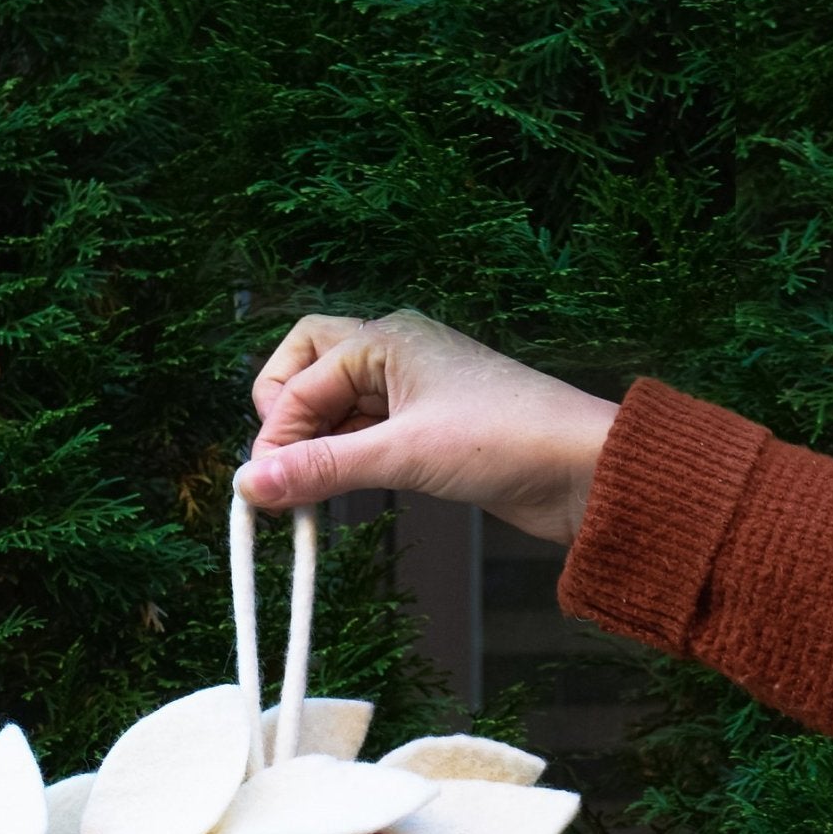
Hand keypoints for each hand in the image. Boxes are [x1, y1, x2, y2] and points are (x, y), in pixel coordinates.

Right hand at [239, 311, 618, 543]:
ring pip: (336, 404)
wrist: (583, 469)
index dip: (275, 431)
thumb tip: (250, 483)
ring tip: (305, 495)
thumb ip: (322, 469)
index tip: (263, 486)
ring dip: (314, 443)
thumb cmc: (505, 440)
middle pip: (308, 366)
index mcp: (386, 338)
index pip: (300, 376)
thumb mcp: (404, 455)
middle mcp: (394, 352)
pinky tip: (338, 490)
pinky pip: (364, 432)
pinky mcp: (427, 427)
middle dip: (285, 415)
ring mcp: (411, 389)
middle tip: (280, 471)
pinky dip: (343, 458)